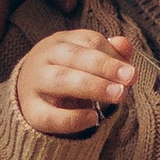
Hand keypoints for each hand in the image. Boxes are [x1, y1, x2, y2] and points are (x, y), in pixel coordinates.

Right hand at [13, 28, 133, 139]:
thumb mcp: (86, 60)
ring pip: (61, 80)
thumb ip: (108, 53)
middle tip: (129, 78)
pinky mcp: (31, 112)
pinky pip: (50, 116)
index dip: (112, 54)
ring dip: (93, 86)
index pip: (89, 41)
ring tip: (118, 94)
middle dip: (105, 66)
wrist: (28, 94)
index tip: (131, 72)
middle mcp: (45, 58)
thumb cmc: (67, 73)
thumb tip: (124, 45)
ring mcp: (34, 84)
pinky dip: (72, 118)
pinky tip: (93, 118)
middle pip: (74, 56)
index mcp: (61, 42)